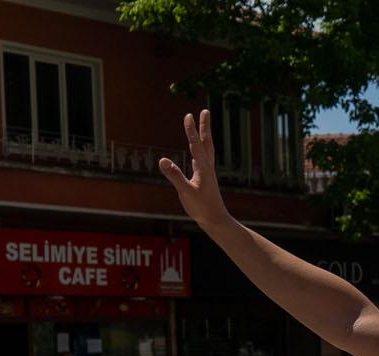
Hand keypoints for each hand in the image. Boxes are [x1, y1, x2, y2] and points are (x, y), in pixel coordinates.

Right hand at [157, 110, 229, 231]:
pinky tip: (196, 151)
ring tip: (203, 125)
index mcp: (203, 168)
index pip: (196, 145)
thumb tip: (162, 160)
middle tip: (205, 111)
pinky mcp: (206, 178)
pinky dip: (200, 149)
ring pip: (206, 149)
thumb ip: (174, 176)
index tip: (188, 115)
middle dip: (204, 126)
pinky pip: (203, 158)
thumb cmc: (202, 208)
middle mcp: (208, 167)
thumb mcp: (186, 192)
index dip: (191, 130)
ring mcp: (208, 172)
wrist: (216, 220)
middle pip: (206, 142)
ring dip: (204, 135)